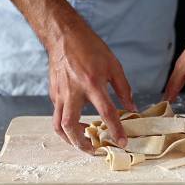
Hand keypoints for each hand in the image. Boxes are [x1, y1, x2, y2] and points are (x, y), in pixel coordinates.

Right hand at [48, 17, 136, 152]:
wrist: (63, 35)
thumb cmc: (89, 47)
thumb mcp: (113, 66)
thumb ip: (124, 89)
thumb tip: (132, 108)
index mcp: (92, 84)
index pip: (105, 113)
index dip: (115, 130)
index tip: (122, 143)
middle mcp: (73, 92)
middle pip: (70, 126)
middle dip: (81, 144)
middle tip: (94, 150)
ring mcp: (60, 94)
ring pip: (58, 124)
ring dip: (70, 139)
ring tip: (83, 142)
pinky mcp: (53, 93)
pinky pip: (58, 113)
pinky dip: (67, 123)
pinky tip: (78, 121)